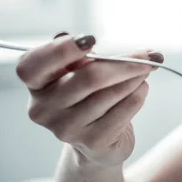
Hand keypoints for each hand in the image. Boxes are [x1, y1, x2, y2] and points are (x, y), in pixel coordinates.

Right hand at [16, 32, 163, 166]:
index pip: (33, 65)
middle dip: (125, 63)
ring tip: (145, 71)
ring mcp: (66, 128)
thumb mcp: (81, 73)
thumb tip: (140, 54)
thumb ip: (93, 58)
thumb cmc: (89, 97)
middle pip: (89, 77)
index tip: (92, 39)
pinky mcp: (92, 141)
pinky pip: (124, 110)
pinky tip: (142, 89)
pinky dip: (138, 95)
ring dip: (135, 78)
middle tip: (147, 56)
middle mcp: (44, 108)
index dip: (61, 50)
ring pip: (111, 93)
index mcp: (37, 84)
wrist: (98, 140)